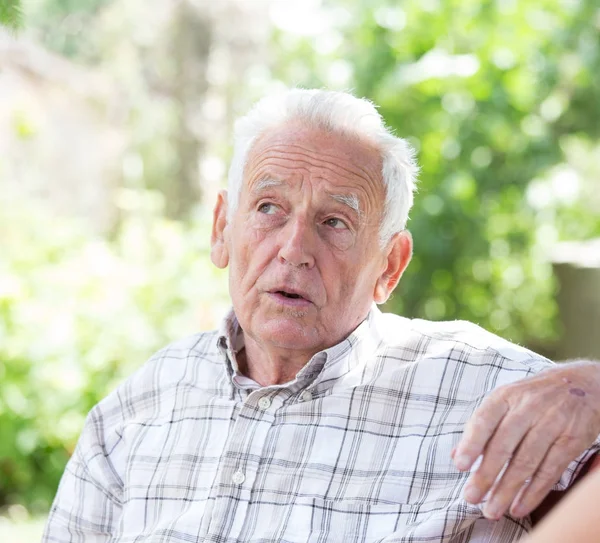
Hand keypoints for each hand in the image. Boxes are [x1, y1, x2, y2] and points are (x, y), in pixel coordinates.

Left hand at [452, 360, 599, 519]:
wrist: (581, 384)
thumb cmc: (532, 397)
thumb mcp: (505, 400)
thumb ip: (481, 426)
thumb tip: (455, 456)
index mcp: (505, 396)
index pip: (484, 420)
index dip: (471, 444)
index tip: (460, 466)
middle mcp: (527, 408)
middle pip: (503, 446)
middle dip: (486, 475)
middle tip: (471, 497)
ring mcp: (551, 423)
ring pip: (526, 462)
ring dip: (507, 490)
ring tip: (492, 510)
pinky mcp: (571, 440)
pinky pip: (550, 470)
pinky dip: (533, 492)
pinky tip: (519, 507)